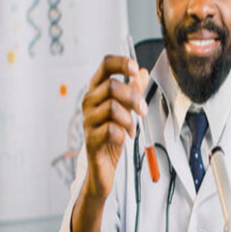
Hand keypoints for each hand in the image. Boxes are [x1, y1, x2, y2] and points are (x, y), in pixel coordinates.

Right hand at [81, 55, 148, 200]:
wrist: (102, 167)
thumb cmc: (112, 137)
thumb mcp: (127, 111)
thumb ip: (133, 92)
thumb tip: (142, 73)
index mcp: (97, 92)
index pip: (105, 66)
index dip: (121, 63)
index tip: (134, 69)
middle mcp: (89, 103)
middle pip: (111, 86)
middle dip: (133, 97)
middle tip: (142, 110)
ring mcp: (88, 122)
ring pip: (112, 107)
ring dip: (129, 118)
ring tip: (131, 128)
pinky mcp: (91, 140)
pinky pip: (111, 129)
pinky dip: (123, 134)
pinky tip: (124, 138)